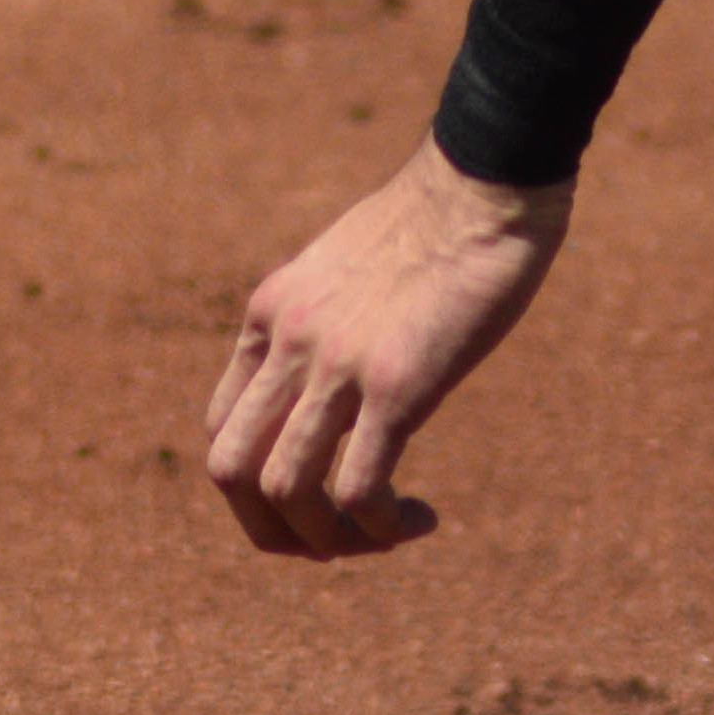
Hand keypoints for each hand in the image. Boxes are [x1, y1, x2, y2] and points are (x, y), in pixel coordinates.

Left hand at [204, 138, 572, 559]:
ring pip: (285, 490)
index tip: (320, 485)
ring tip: (384, 536)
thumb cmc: (445, 210)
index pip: (222, 425)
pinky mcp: (399, 381)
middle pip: (230, 472)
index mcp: (272, 307)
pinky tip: (417, 520)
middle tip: (333, 539)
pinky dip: (377, 526)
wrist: (491, 175)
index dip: (258, 478)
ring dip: (327, 538)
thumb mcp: (356, 260)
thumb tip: (354, 356)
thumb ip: (335, 312)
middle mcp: (290, 339)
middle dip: (272, 528)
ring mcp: (339, 363)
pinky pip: (359, 488)